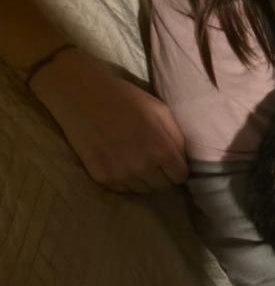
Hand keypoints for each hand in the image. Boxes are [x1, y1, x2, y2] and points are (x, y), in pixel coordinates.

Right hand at [30, 48, 188, 192]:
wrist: (81, 95)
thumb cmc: (126, 98)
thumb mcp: (161, 111)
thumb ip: (176, 138)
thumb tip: (183, 159)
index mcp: (161, 150)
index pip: (180, 177)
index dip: (177, 168)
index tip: (170, 161)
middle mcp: (143, 167)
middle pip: (163, 187)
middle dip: (161, 174)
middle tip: (151, 159)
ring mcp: (121, 175)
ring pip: (143, 190)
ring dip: (143, 179)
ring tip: (134, 158)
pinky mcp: (102, 178)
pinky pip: (122, 188)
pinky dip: (124, 179)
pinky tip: (118, 161)